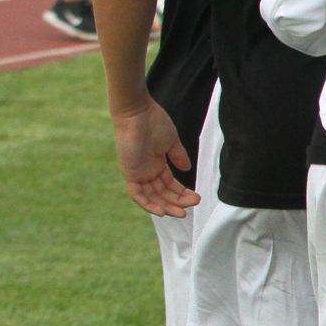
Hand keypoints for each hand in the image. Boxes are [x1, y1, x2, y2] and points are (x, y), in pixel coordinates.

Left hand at [112, 101, 195, 215]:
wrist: (137, 112)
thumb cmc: (154, 122)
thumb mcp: (171, 142)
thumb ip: (178, 156)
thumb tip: (187, 169)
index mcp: (156, 163)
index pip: (170, 184)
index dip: (182, 193)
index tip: (196, 197)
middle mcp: (146, 171)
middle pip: (163, 193)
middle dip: (178, 201)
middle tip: (193, 205)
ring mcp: (138, 173)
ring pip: (152, 197)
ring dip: (166, 206)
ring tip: (182, 212)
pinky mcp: (129, 173)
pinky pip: (137, 194)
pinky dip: (148, 204)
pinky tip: (162, 211)